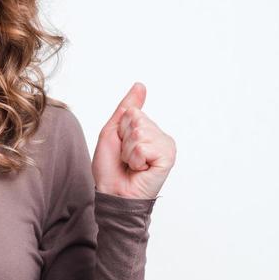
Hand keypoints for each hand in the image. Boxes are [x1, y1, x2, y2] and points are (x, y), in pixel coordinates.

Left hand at [91, 81, 175, 200]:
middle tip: (126, 158)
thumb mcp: (113, 132)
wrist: (113, 193)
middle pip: (137, 120)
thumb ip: (127, 108)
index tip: (121, 148)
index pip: (132, 112)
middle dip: (124, 140)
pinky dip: (135, 159)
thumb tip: (140, 86)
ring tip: (132, 164)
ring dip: (129, 151)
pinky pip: (144, 146)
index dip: (120, 130)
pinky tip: (140, 169)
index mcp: (148, 129)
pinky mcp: (168, 158)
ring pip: (140, 132)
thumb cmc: (111, 168)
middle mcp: (160, 136)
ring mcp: (166, 146)